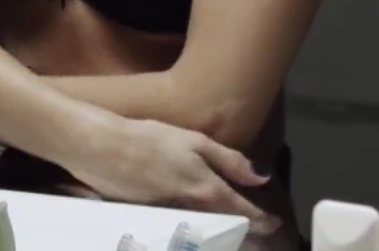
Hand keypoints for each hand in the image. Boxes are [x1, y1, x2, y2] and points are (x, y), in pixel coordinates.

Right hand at [67, 117, 278, 234]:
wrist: (101, 149)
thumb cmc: (149, 139)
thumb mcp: (194, 141)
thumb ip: (229, 160)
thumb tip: (263, 176)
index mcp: (206, 190)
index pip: (243, 213)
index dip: (263, 221)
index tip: (277, 226)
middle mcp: (193, 212)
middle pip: (227, 231)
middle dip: (247, 237)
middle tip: (263, 243)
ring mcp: (172, 221)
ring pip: (207, 235)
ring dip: (223, 238)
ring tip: (237, 237)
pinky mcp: (154, 222)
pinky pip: (186, 232)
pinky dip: (200, 234)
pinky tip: (202, 230)